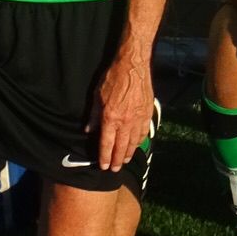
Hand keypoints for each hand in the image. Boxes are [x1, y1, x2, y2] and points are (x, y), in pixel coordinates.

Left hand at [89, 49, 154, 171]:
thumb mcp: (97, 96)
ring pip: (134, 142)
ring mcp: (138, 118)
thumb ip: (93, 116)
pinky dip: (140, 141)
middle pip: (121, 147)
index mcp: (110, 118)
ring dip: (129, 153)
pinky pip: (144, 132)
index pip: (107, 144)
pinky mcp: (148, 113)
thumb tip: (89, 130)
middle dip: (117, 160)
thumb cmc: (113, 79)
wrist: (133, 66)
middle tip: (115, 169)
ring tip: (125, 160)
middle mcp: (125, 122)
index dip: (104, 157)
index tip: (104, 166)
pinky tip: (137, 144)